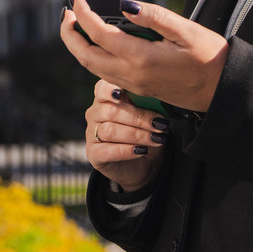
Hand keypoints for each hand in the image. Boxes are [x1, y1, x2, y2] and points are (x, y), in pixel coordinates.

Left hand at [60, 0, 230, 114]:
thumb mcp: (186, 30)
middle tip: (66, 11)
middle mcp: (132, 74)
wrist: (222, 91)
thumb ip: (154, 16)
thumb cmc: (210, 56)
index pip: (99, 34)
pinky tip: (96, 42)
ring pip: (92, 67)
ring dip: (78, 46)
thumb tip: (123, 4)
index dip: (83, 15)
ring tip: (75, 23)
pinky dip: (91, 56)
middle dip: (69, 33)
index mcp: (142, 58)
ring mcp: (133, 85)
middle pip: (85, 56)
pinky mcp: (138, 88)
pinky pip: (104, 73)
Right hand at [85, 77, 167, 192]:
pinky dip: (127, 150)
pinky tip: (141, 150)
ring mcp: (91, 133)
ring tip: (156, 139)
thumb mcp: (151, 114)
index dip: (110, 90)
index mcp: (106, 97)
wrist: (143, 163)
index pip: (102, 88)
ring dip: (137, 135)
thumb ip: (149, 102)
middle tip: (159, 124)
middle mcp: (95, 113)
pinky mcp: (94, 154)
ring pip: (111, 131)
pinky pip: (107, 151)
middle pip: (112, 112)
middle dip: (139, 118)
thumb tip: (160, 96)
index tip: (122, 93)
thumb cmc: (146, 131)